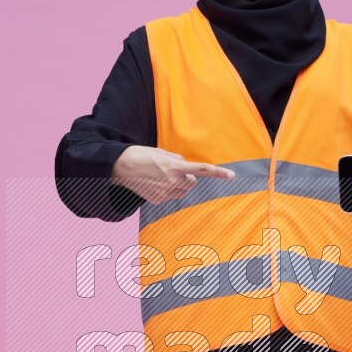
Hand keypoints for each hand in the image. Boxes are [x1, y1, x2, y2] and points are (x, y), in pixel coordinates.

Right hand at [110, 146, 234, 203]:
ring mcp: (165, 192)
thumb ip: (176, 159)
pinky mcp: (158, 200)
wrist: (119, 167)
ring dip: (178, 185)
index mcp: (175, 166)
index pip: (201, 170)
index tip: (232, 176)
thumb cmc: (140, 155)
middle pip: (191, 183)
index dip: (218, 173)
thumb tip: (185, 166)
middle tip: (171, 171)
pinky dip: (165, 190)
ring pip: (182, 191)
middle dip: (186, 178)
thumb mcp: (161, 152)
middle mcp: (172, 181)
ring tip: (161, 177)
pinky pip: (170, 196)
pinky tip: (152, 183)